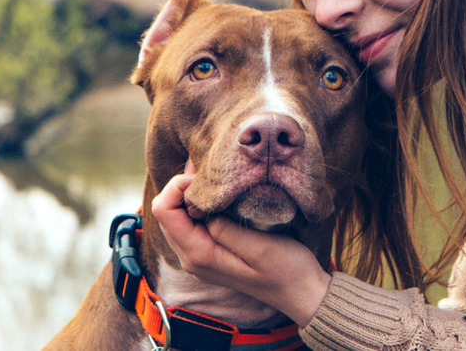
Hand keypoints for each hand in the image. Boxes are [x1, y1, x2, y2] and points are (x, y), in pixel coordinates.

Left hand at [151, 160, 330, 326]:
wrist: (301, 293)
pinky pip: (191, 224)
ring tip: (218, 180)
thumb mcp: (260, 247)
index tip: (208, 178)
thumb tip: (202, 207)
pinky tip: (220, 195)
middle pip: (166, 212)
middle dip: (183, 187)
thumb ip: (225, 228)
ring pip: (177, 216)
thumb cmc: (286, 270)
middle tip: (213, 173)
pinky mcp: (209, 254)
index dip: (178, 186)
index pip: (164, 210)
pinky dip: (200, 205)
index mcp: (200, 255)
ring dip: (191, 196)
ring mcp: (198, 258)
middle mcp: (191, 259)